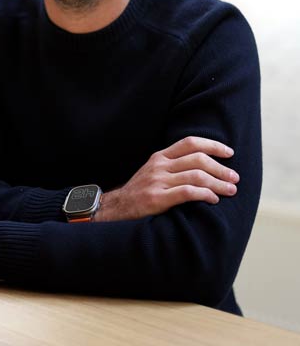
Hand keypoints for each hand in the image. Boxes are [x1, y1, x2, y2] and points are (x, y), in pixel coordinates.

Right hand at [94, 137, 238, 221]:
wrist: (116, 209)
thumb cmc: (140, 193)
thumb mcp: (153, 172)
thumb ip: (173, 166)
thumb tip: (204, 165)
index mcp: (160, 157)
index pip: (190, 143)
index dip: (212, 145)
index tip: (229, 152)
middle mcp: (159, 165)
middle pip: (197, 159)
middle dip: (221, 168)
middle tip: (234, 177)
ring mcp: (158, 181)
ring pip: (196, 176)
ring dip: (218, 183)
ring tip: (231, 190)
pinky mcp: (157, 198)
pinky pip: (187, 192)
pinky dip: (204, 194)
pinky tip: (213, 200)